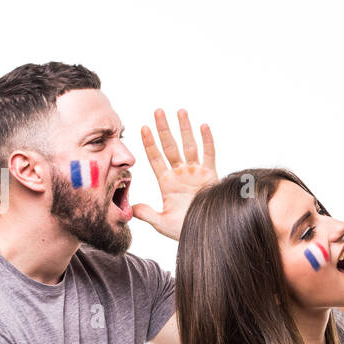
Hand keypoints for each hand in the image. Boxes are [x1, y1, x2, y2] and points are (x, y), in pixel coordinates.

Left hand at [137, 108, 217, 240]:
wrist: (208, 233)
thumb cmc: (185, 229)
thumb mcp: (163, 223)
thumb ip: (148, 214)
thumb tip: (132, 209)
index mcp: (167, 182)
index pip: (155, 158)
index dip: (149, 143)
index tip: (142, 128)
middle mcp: (180, 173)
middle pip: (170, 146)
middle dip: (164, 129)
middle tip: (158, 111)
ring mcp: (196, 172)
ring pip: (189, 146)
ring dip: (184, 128)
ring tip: (179, 111)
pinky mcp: (211, 175)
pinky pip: (209, 154)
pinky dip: (207, 140)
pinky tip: (203, 126)